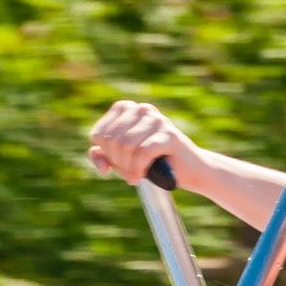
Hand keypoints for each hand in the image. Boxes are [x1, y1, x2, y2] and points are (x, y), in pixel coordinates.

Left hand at [87, 101, 203, 189]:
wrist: (186, 170)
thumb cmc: (149, 161)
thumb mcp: (118, 158)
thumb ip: (100, 156)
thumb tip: (102, 165)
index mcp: (127, 109)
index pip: (99, 133)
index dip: (104, 153)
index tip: (115, 163)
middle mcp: (142, 109)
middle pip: (112, 140)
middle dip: (116, 161)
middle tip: (127, 172)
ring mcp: (157, 120)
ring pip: (126, 146)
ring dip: (127, 167)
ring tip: (134, 175)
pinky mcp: (170, 135)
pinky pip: (143, 152)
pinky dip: (138, 169)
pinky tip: (141, 176)